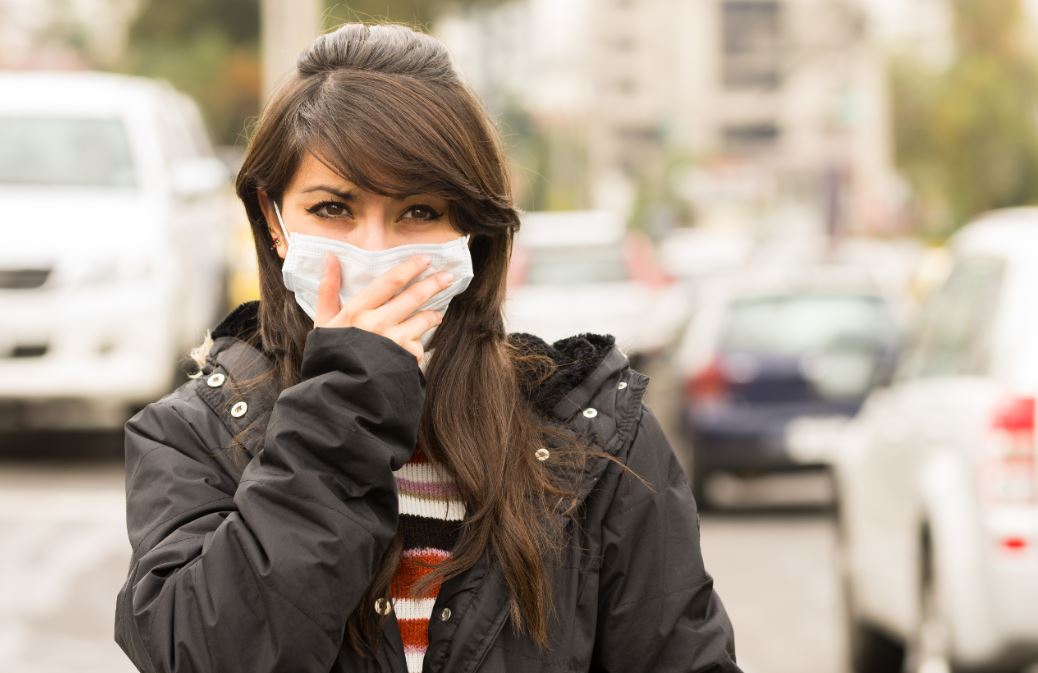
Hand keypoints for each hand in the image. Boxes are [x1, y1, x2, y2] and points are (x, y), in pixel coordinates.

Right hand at [314, 252, 452, 366]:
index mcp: (357, 311)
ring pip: (423, 319)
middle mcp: (377, 323)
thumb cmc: (331, 354)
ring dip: (433, 314)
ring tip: (437, 313)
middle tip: (447, 277)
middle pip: (413, 296)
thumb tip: (331, 256)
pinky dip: (421, 342)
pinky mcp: (405, 359)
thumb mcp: (324, 321)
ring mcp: (394, 341)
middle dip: (433, 284)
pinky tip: (418, 342)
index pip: (390, 281)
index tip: (425, 260)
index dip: (410, 268)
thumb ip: (328, 288)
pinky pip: (420, 345)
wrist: (340, 393)